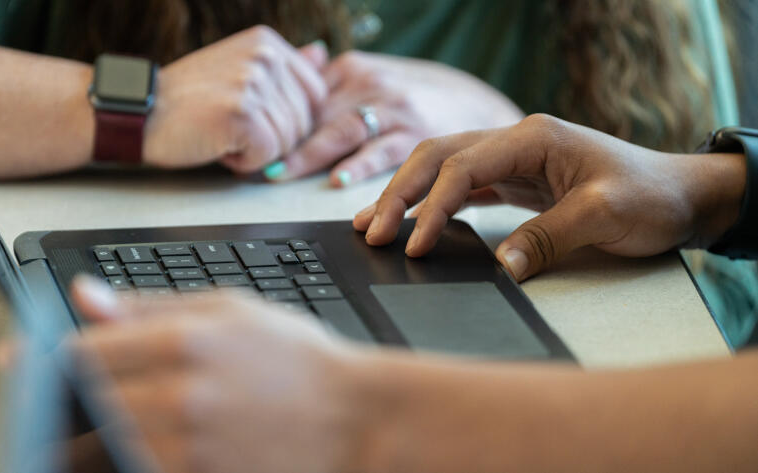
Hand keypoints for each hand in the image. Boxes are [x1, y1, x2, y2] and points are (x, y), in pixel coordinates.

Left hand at [69, 279, 371, 472]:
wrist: (354, 420)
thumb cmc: (299, 360)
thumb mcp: (232, 310)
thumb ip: (150, 304)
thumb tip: (84, 296)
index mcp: (187, 341)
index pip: (84, 352)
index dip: (45, 357)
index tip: (26, 360)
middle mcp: (181, 397)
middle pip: (85, 402)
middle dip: (70, 395)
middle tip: (73, 393)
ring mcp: (190, 448)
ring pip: (107, 441)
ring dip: (104, 427)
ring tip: (147, 409)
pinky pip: (141, 467)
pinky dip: (137, 452)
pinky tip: (164, 434)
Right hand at [143, 26, 327, 173]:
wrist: (140, 115)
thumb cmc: (189, 102)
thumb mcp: (240, 73)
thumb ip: (284, 68)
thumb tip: (321, 54)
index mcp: (267, 43)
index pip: (315, 95)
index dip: (288, 119)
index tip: (252, 117)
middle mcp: (264, 56)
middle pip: (303, 122)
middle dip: (271, 138)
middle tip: (230, 127)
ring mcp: (253, 83)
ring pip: (288, 141)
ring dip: (256, 151)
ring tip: (222, 134)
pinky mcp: (243, 113)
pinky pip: (268, 155)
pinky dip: (243, 162)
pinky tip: (218, 145)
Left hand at [267, 51, 523, 185]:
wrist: (475, 101)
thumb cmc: (414, 95)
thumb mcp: (370, 78)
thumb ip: (329, 88)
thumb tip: (281, 100)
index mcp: (351, 72)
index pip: (302, 98)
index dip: (271, 122)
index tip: (242, 141)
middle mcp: (369, 86)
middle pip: (315, 115)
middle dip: (282, 141)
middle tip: (251, 164)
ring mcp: (393, 110)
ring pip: (342, 131)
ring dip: (310, 155)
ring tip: (281, 174)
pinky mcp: (418, 135)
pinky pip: (383, 152)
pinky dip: (360, 167)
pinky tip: (338, 181)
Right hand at [353, 114, 746, 280]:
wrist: (681, 196)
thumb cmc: (651, 196)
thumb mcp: (605, 216)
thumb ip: (548, 237)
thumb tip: (500, 267)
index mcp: (533, 138)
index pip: (464, 164)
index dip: (433, 204)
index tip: (414, 242)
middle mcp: (516, 142)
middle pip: (439, 157)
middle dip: (401, 193)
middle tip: (372, 230)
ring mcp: (513, 161)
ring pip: (444, 170)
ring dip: (408, 196)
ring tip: (374, 223)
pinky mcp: (515, 183)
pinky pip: (462, 189)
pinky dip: (433, 206)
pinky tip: (414, 224)